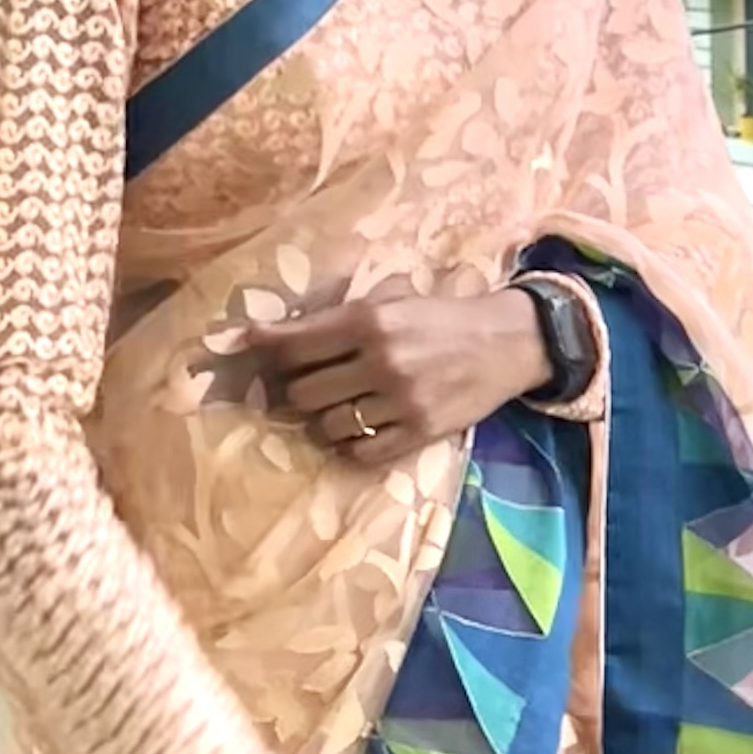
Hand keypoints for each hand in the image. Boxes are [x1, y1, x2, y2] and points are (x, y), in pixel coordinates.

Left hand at [220, 285, 546, 460]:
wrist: (506, 342)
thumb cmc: (440, 318)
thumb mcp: (392, 301)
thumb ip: (340, 319)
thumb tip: (276, 336)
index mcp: (370, 320)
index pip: (297, 343)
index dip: (266, 346)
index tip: (246, 346)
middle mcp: (381, 360)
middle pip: (305, 392)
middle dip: (298, 389)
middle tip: (309, 384)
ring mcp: (400, 401)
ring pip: (330, 425)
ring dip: (325, 419)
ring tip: (339, 407)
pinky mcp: (419, 432)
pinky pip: (362, 452)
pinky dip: (352, 444)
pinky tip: (360, 429)